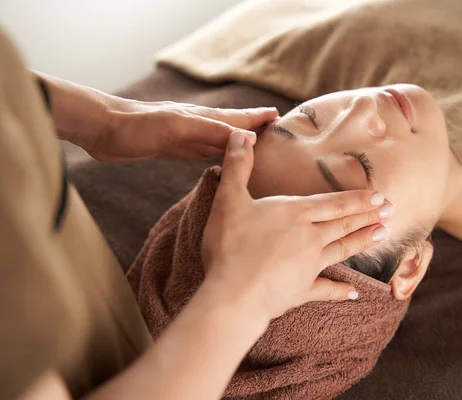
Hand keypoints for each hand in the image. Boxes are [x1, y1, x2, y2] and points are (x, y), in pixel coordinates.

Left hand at [91, 98, 277, 161]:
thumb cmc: (138, 127)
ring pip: (219, 140)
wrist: (102, 128)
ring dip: (237, 141)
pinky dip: (216, 153)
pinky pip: (202, 151)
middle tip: (273, 131)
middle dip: (253, 129)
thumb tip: (249, 137)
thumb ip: (212, 131)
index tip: (279, 117)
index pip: (239, 118)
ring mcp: (186, 137)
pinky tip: (218, 157)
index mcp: (203, 119)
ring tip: (253, 144)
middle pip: (233, 128)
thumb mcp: (178, 128)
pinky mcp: (173, 149)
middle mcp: (198, 126)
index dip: (258, 118)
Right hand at [201, 131, 391, 320]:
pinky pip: (326, 290)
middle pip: (344, 224)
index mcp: (295, 213)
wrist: (234, 294)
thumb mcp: (228, 199)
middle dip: (368, 216)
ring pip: (342, 250)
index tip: (380, 196)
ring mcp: (309, 266)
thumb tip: (241, 132)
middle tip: (391, 211)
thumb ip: (238, 166)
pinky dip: (340, 291)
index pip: (333, 203)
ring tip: (383, 235)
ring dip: (363, 242)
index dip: (357, 199)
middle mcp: (310, 237)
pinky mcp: (302, 291)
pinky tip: (354, 293)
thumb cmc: (230, 245)